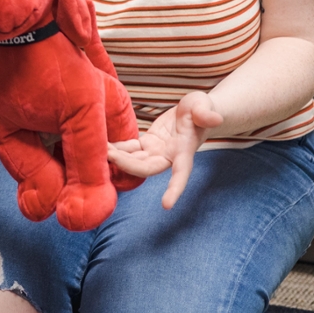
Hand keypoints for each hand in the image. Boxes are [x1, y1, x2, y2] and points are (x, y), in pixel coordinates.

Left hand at [107, 91, 223, 208]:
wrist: (195, 111)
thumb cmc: (203, 109)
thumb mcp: (205, 107)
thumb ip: (207, 114)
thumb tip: (215, 118)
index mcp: (184, 151)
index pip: (181, 175)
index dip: (174, 190)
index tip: (166, 206)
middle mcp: (169, 156)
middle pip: (146, 168)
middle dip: (127, 165)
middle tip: (107, 155)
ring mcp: (156, 151)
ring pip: (135, 160)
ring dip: (117, 157)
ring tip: (99, 148)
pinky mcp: (148, 143)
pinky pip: (130, 148)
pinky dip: (117, 148)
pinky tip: (103, 144)